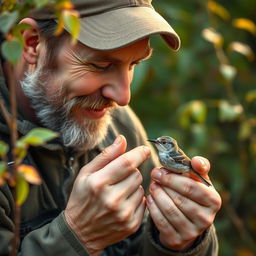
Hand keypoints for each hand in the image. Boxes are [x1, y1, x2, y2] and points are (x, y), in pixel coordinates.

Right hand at [64, 135, 150, 254]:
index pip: (127, 163)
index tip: (145, 149)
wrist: (80, 232)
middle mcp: (112, 199)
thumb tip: (122, 139)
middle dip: (131, 172)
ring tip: (119, 192)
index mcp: (99, 183)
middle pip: (137, 174)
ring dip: (133, 186)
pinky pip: (143, 202)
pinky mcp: (132, 224)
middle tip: (119, 178)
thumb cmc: (82, 197)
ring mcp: (123, 214)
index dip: (139, 153)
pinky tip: (123, 203)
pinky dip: (136, 199)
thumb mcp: (86, 173)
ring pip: (141, 187)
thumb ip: (106, 156)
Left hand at [146, 156, 220, 250]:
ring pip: (170, 210)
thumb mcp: (198, 179)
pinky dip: (153, 208)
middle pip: (180, 198)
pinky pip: (161, 222)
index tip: (160, 171)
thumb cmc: (192, 193)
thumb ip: (198, 167)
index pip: (191, 187)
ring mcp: (192, 232)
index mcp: (214, 200)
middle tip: (154, 176)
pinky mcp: (178, 240)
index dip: (173, 178)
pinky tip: (149, 199)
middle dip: (164, 185)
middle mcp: (206, 218)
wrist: (186, 220)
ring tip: (152, 186)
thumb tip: (197, 161)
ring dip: (157, 195)